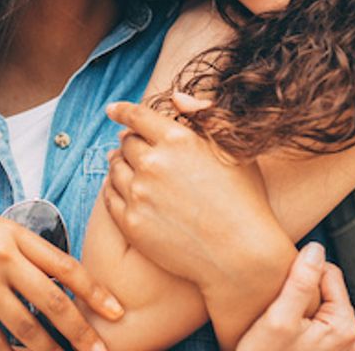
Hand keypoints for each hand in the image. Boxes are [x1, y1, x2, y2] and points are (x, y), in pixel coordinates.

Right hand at [0, 203, 122, 350]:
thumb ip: (17, 245)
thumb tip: (54, 271)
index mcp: (12, 234)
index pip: (65, 266)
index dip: (94, 292)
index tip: (115, 311)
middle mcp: (0, 259)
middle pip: (54, 303)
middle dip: (81, 332)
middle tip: (100, 350)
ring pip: (29, 330)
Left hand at [103, 97, 283, 292]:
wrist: (241, 256)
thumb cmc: (245, 199)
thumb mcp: (232, 150)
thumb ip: (204, 116)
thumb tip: (175, 98)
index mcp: (177, 140)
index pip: (137, 116)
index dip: (122, 110)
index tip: (112, 110)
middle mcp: (153, 163)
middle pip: (126, 142)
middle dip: (129, 140)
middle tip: (132, 145)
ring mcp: (139, 194)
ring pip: (115, 168)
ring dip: (119, 163)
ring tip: (126, 165)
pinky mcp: (131, 223)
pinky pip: (109, 196)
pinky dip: (114, 188)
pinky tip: (123, 189)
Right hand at [237, 243, 354, 350]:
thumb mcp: (278, 318)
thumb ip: (300, 281)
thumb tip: (316, 249)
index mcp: (343, 325)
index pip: (328, 272)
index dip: (301, 273)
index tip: (281, 288)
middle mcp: (350, 338)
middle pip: (326, 290)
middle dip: (302, 292)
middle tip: (280, 308)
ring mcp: (341, 348)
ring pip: (321, 307)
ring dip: (302, 308)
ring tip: (282, 321)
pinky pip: (318, 325)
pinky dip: (304, 323)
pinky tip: (288, 334)